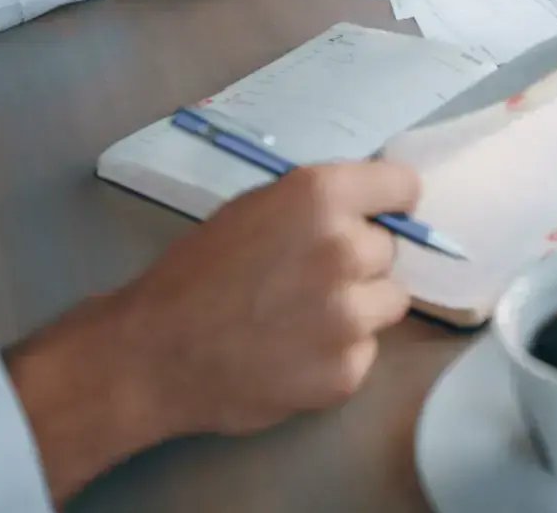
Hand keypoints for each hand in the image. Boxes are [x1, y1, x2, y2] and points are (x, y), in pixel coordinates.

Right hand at [6, 161, 417, 503]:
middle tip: (309, 278)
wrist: (153, 354)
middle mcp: (345, 250)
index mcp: (319, 197)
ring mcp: (350, 315)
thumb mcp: (253, 210)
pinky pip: (366, 351)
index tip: (379, 215)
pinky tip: (295, 354)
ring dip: (358, 307)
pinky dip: (339, 354)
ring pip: (388, 300)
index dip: (390, 202)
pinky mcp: (347, 371)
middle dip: (359, 260)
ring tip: (304, 318)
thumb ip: (315, 205)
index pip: (403, 185)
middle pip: (389, 248)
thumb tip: (370, 206)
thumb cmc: (196, 273)